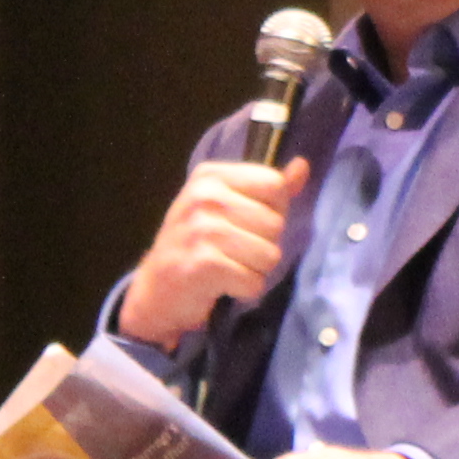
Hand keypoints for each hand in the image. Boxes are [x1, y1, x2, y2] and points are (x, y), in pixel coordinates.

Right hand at [117, 157, 305, 349]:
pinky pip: (254, 281)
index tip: (245, 223)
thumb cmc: (197, 246)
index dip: (272, 210)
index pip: (274, 184)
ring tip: (228, 268)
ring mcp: (201, 229)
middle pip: (275, 223)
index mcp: (211, 176)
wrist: (155, 292)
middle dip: (263, 245)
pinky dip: (245, 290)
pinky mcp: (203, 264)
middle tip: (232, 252)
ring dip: (255, 270)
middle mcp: (204, 196)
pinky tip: (221, 285)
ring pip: (270, 254)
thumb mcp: (228, 208)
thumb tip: (302, 166)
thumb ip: (268, 189)